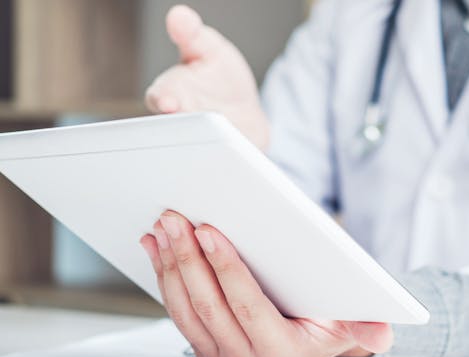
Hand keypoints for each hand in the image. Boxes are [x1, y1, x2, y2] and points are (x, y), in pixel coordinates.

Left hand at [139, 211, 391, 356]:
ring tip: (164, 226)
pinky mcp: (203, 344)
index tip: (210, 232)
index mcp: (282, 352)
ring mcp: (220, 355)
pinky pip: (175, 309)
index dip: (226, 268)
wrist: (313, 336)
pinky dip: (163, 273)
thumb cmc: (332, 319)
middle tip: (177, 218)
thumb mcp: (353, 321)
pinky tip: (156, 245)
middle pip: (208, 304)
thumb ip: (366, 327)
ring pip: (184, 307)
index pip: (247, 307)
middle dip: (189, 257)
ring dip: (170, 263)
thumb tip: (382, 333)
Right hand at [145, 5, 269, 148]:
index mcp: (171, 94)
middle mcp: (180, 123)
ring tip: (215, 140)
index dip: (162, 99)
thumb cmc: (221, 80)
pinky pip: (220, 164)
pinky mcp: (218, 161)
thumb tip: (180, 15)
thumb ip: (194, 36)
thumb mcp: (211, 50)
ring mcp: (199, 144)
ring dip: (203, 145)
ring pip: (194, 150)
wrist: (245, 115)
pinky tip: (235, 155)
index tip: (168, 102)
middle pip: (172, 129)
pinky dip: (226, 160)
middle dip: (180, 127)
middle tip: (190, 126)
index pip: (158, 96)